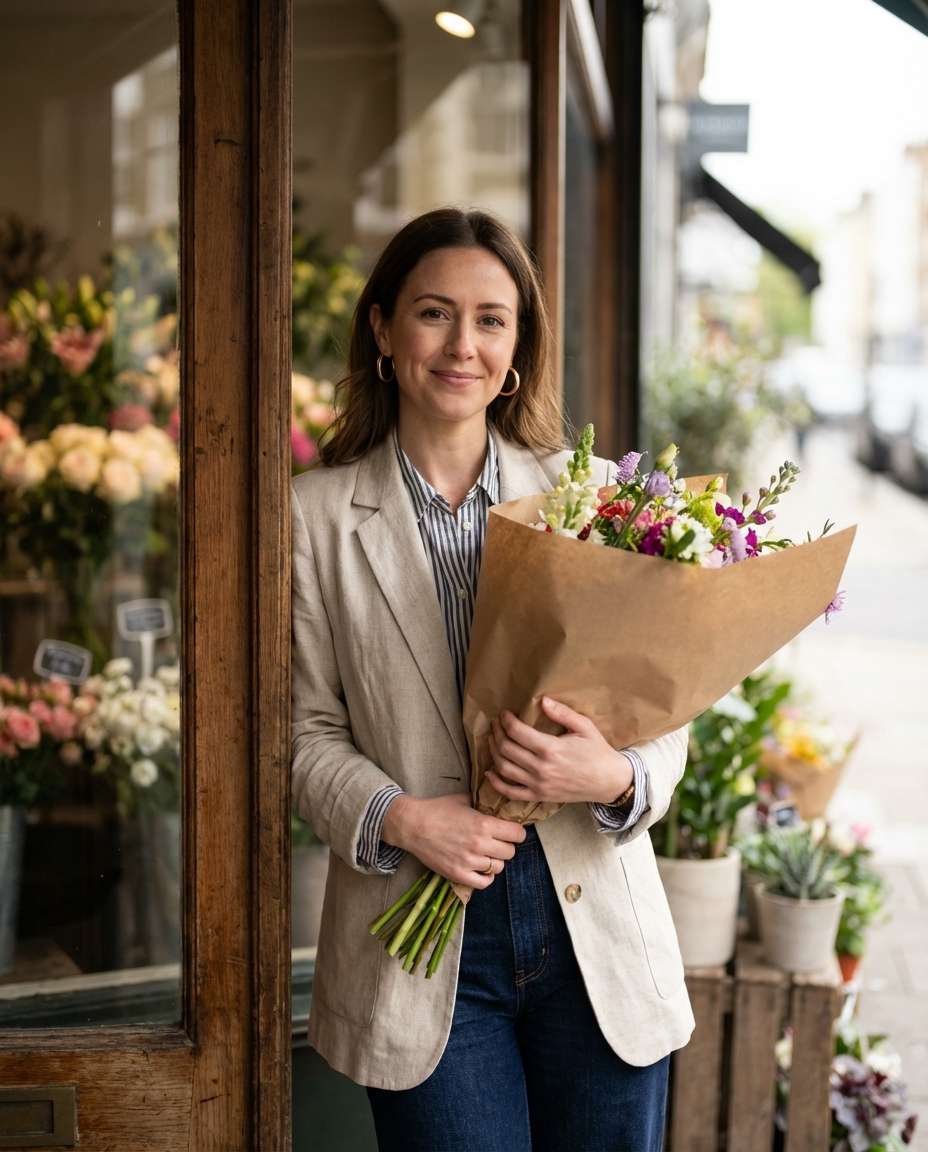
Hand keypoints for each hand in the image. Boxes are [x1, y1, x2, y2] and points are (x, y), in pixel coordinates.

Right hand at [382, 791, 525, 888]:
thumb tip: (497, 804)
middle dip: (506, 846)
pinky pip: (484, 883)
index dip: (516, 832)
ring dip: (494, 861)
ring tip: (485, 854)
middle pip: (510, 852)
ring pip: (498, 867)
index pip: (517, 834)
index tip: (511, 832)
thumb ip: (483, 804)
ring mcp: (469, 861)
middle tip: (496, 842)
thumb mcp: (464, 799)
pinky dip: (485, 877)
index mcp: (484, 824)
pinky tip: (480, 868)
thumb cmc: (437, 809)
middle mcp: (480, 844)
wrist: (412, 825)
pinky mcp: (458, 874)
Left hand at [485, 697, 631, 805]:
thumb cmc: (598, 752)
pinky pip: (511, 792)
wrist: (609, 782)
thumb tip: (542, 701)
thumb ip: (562, 713)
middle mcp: (541, 768)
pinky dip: (496, 783)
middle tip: (496, 724)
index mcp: (551, 748)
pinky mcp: (539, 796)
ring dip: (494, 752)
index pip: (517, 732)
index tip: (504, 714)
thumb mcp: (584, 727)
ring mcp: (538, 784)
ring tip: (493, 740)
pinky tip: (489, 772)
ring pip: (504, 768)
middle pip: (506, 748)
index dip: (506, 720)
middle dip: (497, 733)